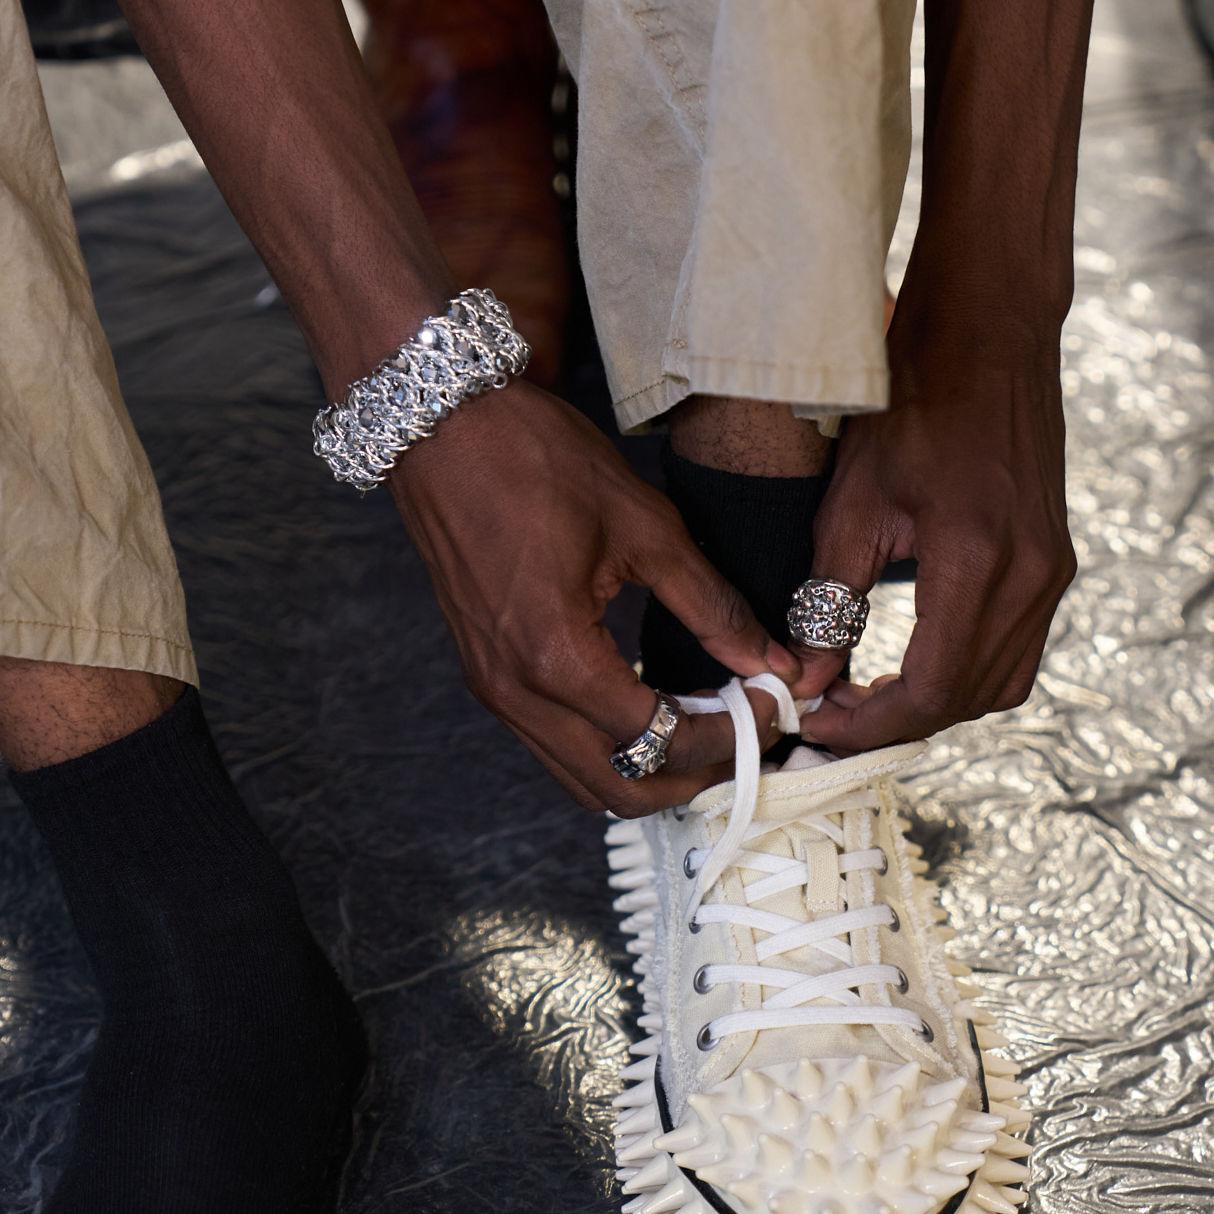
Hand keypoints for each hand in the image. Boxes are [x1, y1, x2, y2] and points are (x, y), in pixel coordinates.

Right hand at [389, 380, 801, 810]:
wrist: (442, 424)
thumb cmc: (535, 459)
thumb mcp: (645, 526)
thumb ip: (712, 605)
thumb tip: (771, 659)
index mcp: (557, 658)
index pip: (661, 739)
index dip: (731, 732)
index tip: (772, 702)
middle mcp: (517, 692)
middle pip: (622, 789)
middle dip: (695, 771)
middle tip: (746, 729)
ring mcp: (494, 689)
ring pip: (584, 779)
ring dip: (653, 766)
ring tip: (706, 719)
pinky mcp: (486, 675)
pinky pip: (555, 744)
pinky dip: (612, 744)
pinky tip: (653, 702)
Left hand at [794, 299, 1075, 753]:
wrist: (989, 330)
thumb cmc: (912, 398)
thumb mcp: (852, 498)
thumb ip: (830, 597)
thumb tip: (809, 677)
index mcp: (979, 560)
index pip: (931, 690)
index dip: (870, 724)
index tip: (817, 722)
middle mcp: (1032, 575)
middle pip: (969, 699)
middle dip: (897, 722)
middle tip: (832, 715)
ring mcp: (1054, 570)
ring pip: (1001, 684)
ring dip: (936, 704)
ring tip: (868, 696)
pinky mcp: (1057, 559)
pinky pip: (1019, 648)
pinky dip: (969, 672)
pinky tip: (916, 661)